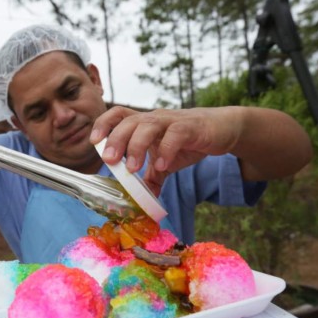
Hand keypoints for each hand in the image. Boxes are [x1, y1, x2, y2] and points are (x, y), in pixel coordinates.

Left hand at [90, 106, 243, 194]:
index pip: (118, 115)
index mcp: (144, 124)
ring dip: (137, 145)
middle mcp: (155, 118)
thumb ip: (152, 178)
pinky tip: (161, 166)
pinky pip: (176, 134)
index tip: (94, 142)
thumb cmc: (189, 141)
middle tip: (109, 160)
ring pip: (149, 124)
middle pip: (129, 121)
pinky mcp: (192, 127)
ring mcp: (173, 121)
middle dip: (116, 139)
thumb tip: (142, 202)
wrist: (223, 128)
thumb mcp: (166, 161)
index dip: (103, 125)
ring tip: (132, 168)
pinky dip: (166, 150)